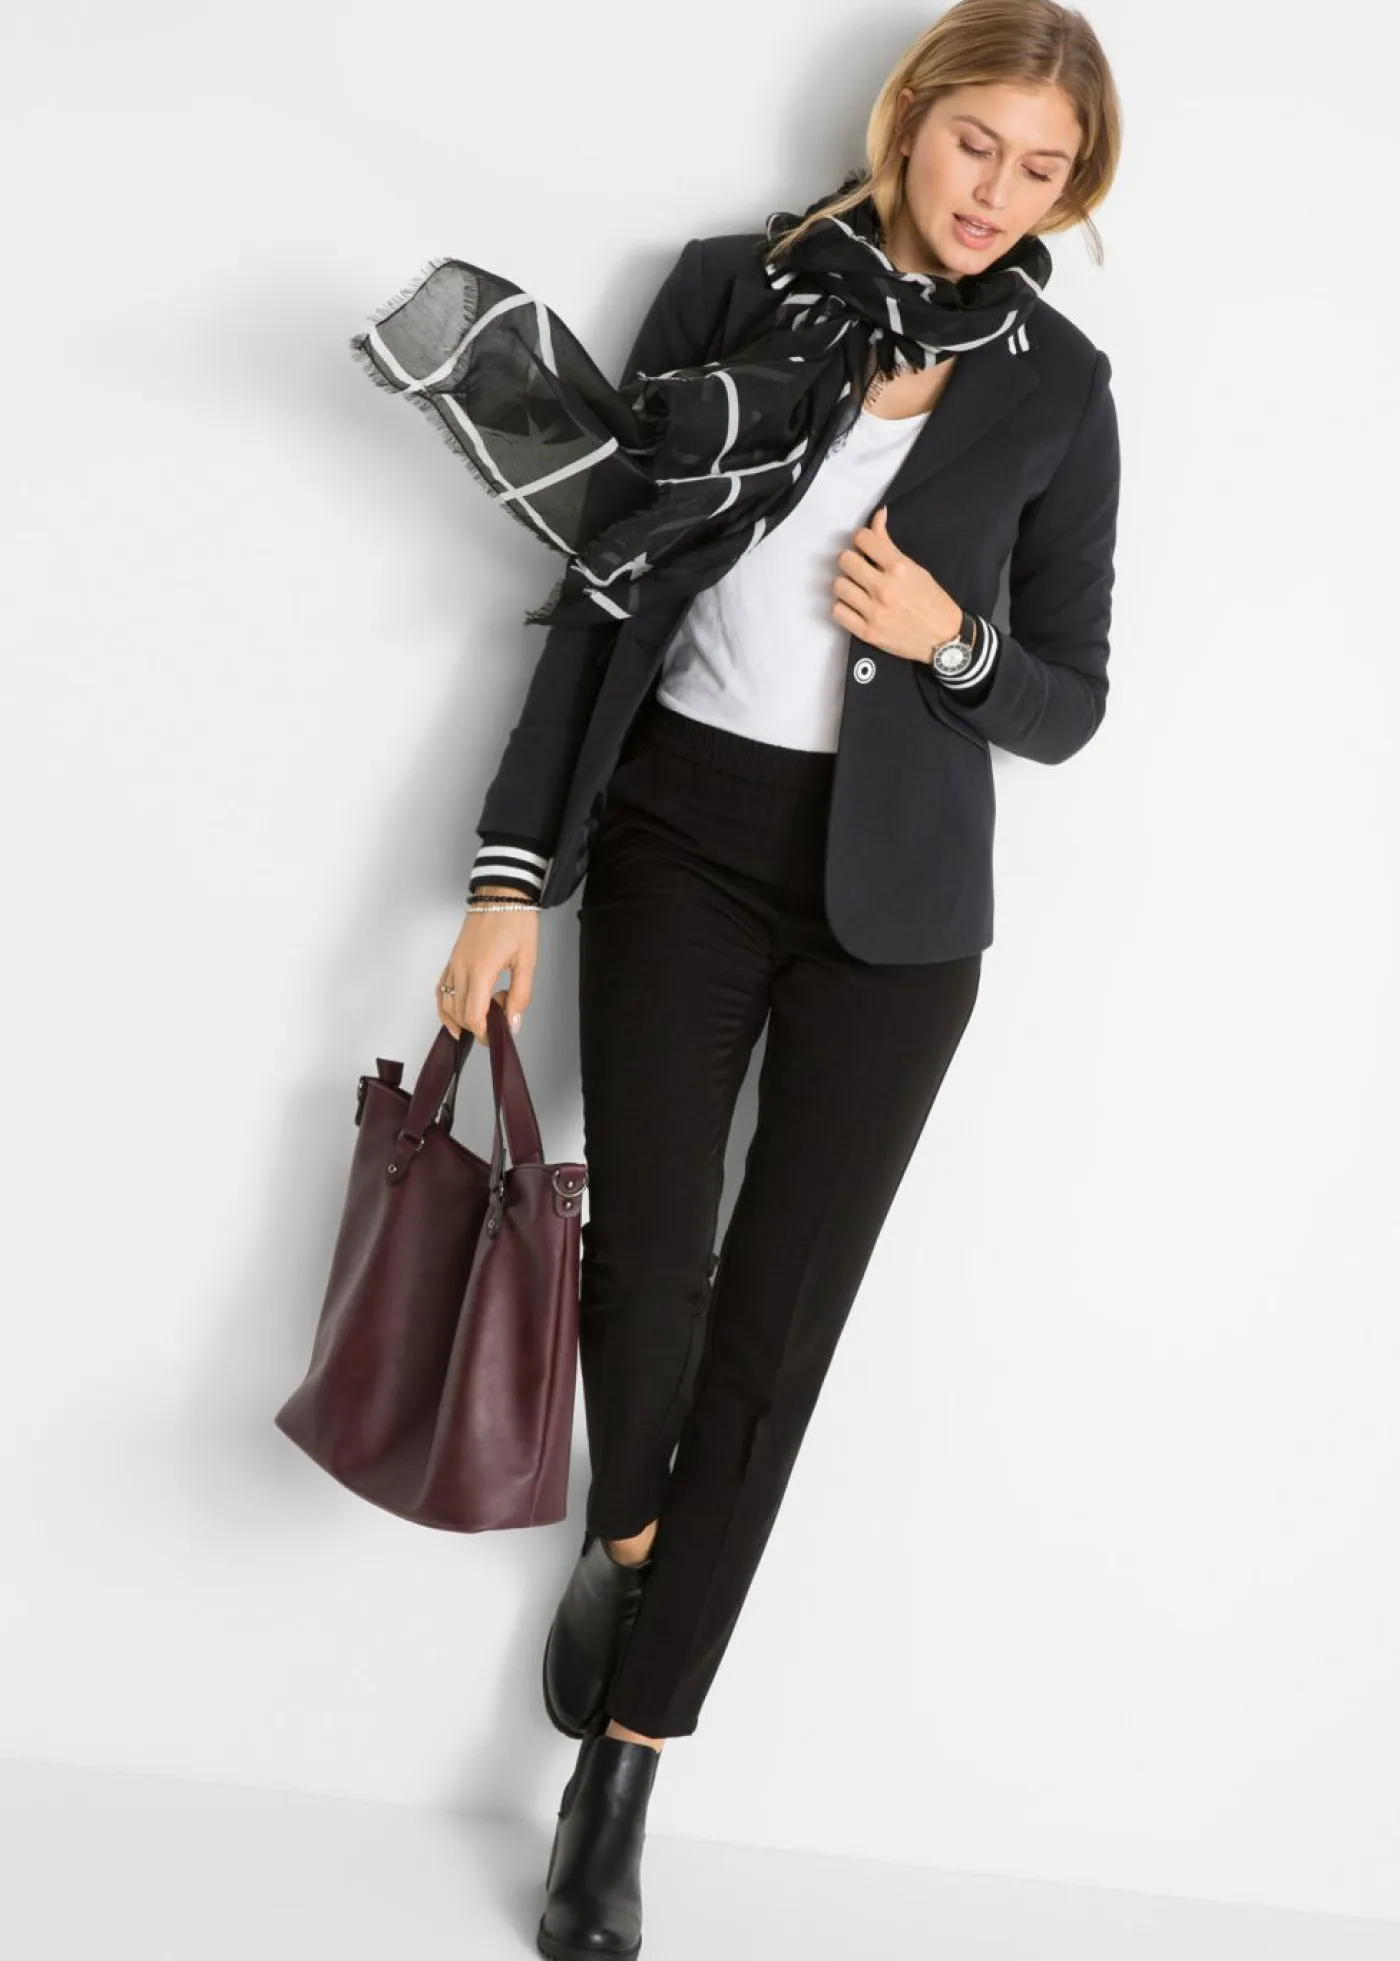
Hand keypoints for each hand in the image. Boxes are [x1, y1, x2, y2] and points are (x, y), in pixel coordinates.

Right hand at [436, 888, 538, 1045]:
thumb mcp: (527, 961)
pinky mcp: (452, 958)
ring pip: (445, 1003)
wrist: (501, 893)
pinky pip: (441, 987)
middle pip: (458, 1013)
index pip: (473, 1016)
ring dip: (459, 1019)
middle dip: (477, 1026)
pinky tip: (455, 1012)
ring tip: (479, 1023)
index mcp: (481, 971)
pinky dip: (445, 1004)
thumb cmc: (517, 922)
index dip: (484, 1033)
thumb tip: (513, 1024)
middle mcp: (461, 969)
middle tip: (500, 1017)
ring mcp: (454, 963)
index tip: (497, 1036)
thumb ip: (520, 995)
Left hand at [831, 505, 961, 663]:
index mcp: (899, 568)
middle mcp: (885, 589)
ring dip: (846, 584)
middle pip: (845, 561)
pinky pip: (838, 611)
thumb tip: (878, 515)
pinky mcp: (868, 632)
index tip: (865, 547)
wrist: (944, 638)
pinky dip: (843, 607)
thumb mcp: (915, 568)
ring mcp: (875, 612)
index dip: (861, 540)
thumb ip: (889, 544)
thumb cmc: (931, 600)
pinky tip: (854, 606)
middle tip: (859, 568)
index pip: (863, 539)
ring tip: (857, 589)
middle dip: (851, 561)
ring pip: (839, 585)